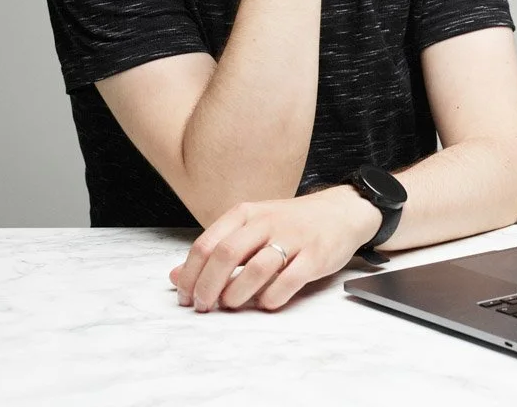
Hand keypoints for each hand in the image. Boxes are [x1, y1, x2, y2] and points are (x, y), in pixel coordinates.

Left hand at [170, 188, 380, 311]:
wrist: (342, 211)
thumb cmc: (291, 223)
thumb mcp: (251, 227)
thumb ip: (216, 249)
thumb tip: (174, 276)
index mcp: (248, 213)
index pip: (206, 244)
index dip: (189, 274)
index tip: (184, 296)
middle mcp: (268, 222)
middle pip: (226, 255)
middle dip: (207, 287)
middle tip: (203, 306)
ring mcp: (293, 237)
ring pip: (255, 269)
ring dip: (236, 295)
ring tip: (231, 305)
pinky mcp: (315, 255)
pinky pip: (287, 282)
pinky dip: (271, 299)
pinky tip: (265, 303)